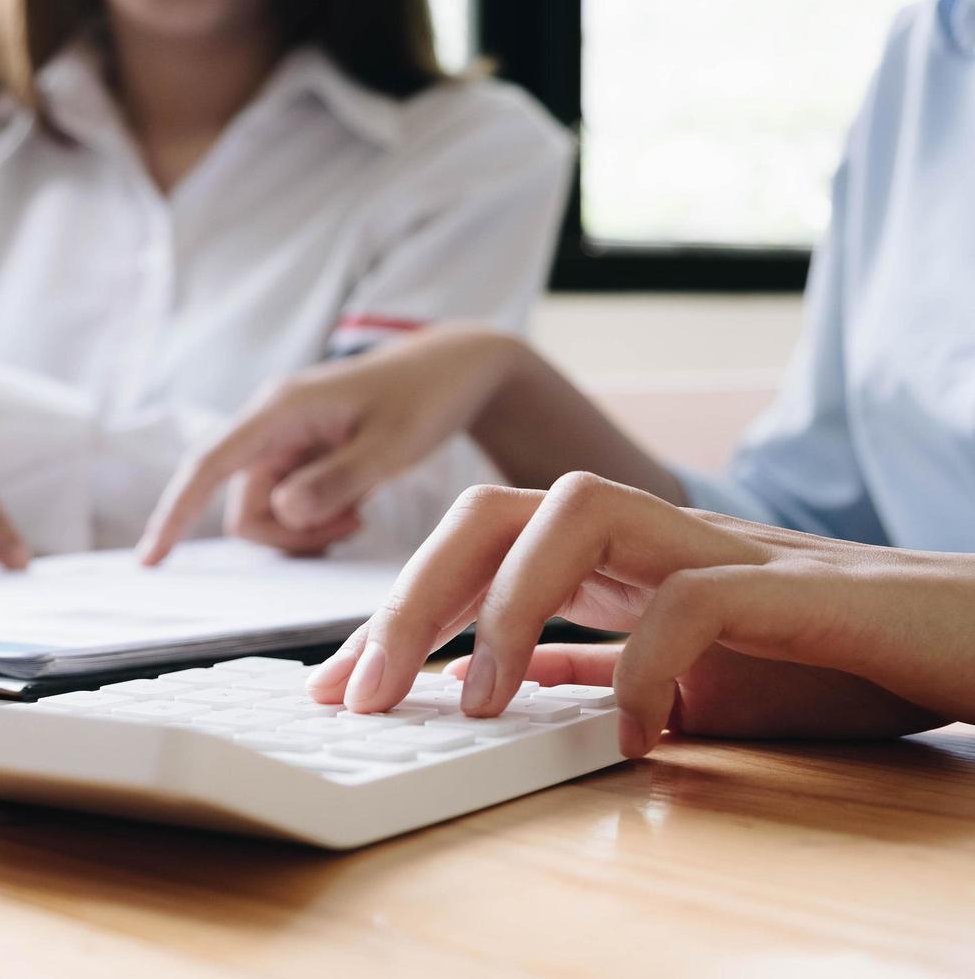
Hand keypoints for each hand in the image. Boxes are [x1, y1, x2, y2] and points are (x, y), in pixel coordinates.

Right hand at [138, 329, 522, 564]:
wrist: (454, 370)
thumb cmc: (426, 398)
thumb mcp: (391, 445)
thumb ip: (337, 481)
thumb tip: (282, 512)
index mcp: (280, 411)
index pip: (208, 465)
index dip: (175, 513)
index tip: (150, 560)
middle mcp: (269, 425)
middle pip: (244, 507)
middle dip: (290, 534)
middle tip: (352, 526)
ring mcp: (282, 442)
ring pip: (265, 513)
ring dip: (307, 530)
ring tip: (359, 512)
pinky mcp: (298, 456)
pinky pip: (286, 507)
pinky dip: (315, 521)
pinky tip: (354, 504)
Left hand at [307, 473, 971, 756]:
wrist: (965, 640)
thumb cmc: (826, 659)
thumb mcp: (676, 679)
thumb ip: (593, 671)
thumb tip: (502, 688)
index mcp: (612, 559)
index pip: (474, 552)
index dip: (392, 614)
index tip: (331, 689)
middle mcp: (649, 536)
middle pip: (493, 513)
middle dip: (408, 600)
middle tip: (358, 696)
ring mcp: (717, 546)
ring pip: (575, 513)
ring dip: (506, 605)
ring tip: (476, 700)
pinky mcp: (793, 584)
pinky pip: (694, 597)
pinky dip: (647, 662)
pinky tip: (635, 731)